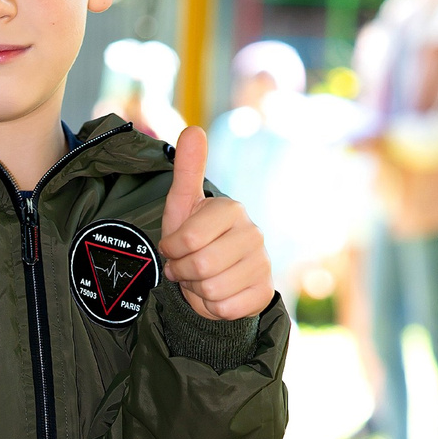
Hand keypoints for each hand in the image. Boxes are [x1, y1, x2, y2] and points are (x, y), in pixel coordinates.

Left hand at [158, 126, 272, 320]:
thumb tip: (193, 129)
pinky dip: (213, 307)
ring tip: (201, 279)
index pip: (189, 239)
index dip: (172, 250)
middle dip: (184, 272)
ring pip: (214, 290)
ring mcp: (263, 264)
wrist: (215, 276)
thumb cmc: (194, 238)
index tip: (174, 248)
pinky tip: (217, 294)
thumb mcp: (183, 205)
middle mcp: (253, 234)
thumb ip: (187, 170)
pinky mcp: (265, 292)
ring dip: (197, 291)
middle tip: (185, 267)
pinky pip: (226, 309)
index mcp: (231, 210)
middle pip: (201, 266)